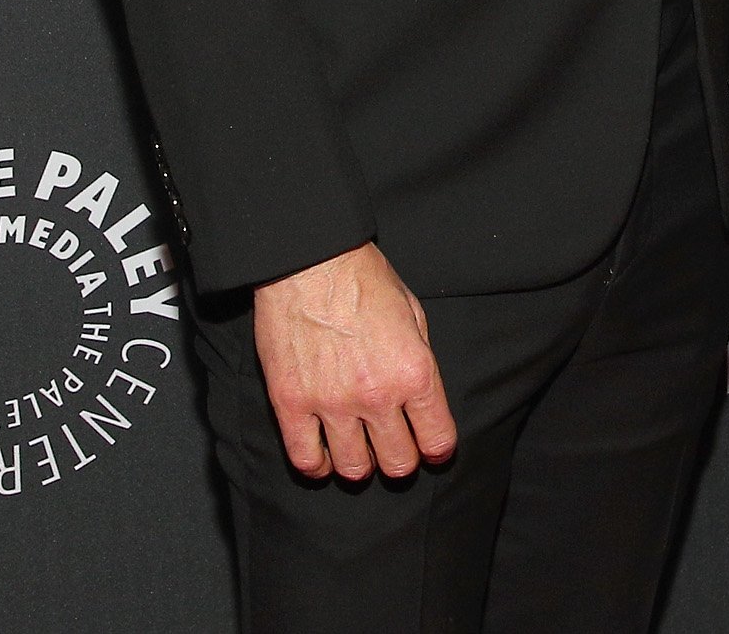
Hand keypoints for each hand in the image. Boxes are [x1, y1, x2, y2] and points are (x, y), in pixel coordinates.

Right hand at [250, 242, 457, 481]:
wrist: (309, 259)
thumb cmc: (363, 278)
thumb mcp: (412, 313)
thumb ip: (418, 360)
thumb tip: (419, 398)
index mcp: (413, 372)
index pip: (437, 440)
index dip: (437, 449)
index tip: (431, 448)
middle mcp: (376, 395)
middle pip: (397, 463)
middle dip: (400, 460)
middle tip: (392, 448)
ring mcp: (331, 403)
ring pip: (353, 469)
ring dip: (360, 465)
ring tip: (357, 450)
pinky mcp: (290, 403)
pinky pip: (305, 458)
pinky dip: (316, 466)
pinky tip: (322, 458)